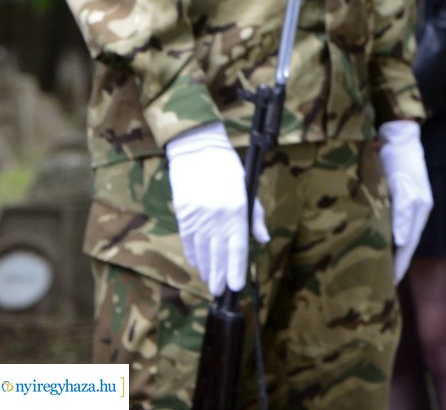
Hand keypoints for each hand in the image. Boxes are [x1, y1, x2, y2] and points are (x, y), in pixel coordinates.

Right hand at [165, 122, 268, 296]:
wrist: (198, 152)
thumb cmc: (229, 169)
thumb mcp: (248, 189)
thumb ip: (255, 217)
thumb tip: (263, 239)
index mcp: (236, 210)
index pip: (237, 247)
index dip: (235, 269)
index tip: (235, 286)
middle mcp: (216, 217)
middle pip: (218, 254)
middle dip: (219, 275)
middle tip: (220, 291)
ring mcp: (197, 217)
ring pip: (202, 250)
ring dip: (206, 268)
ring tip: (210, 282)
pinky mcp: (183, 215)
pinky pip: (188, 241)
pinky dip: (194, 254)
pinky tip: (198, 264)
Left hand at [379, 120, 433, 283]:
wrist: (398, 137)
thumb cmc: (401, 161)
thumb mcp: (402, 186)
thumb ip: (401, 213)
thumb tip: (401, 241)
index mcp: (419, 212)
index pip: (408, 247)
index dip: (398, 266)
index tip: (388, 286)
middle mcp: (412, 213)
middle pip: (402, 245)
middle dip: (391, 263)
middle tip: (376, 284)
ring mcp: (403, 207)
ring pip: (394, 237)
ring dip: (385, 252)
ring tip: (371, 270)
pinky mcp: (393, 201)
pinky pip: (387, 226)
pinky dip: (380, 238)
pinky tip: (369, 244)